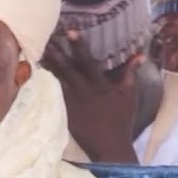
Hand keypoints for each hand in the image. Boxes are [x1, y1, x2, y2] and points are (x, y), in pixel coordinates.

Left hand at [43, 31, 142, 163]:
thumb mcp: (130, 95)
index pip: (89, 62)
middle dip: (57, 52)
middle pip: (68, 69)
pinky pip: (54, 94)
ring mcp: (73, 102)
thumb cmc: (122, 120)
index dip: (80, 47)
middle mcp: (85, 91)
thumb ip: (131, 73)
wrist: (110, 146)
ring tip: (38, 51)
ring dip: (49, 65)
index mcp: (101, 86)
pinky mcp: (66, 111)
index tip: (72, 32)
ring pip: (58, 79)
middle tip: (45, 37)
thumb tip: (139, 54)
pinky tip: (38, 72)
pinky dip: (46, 82)